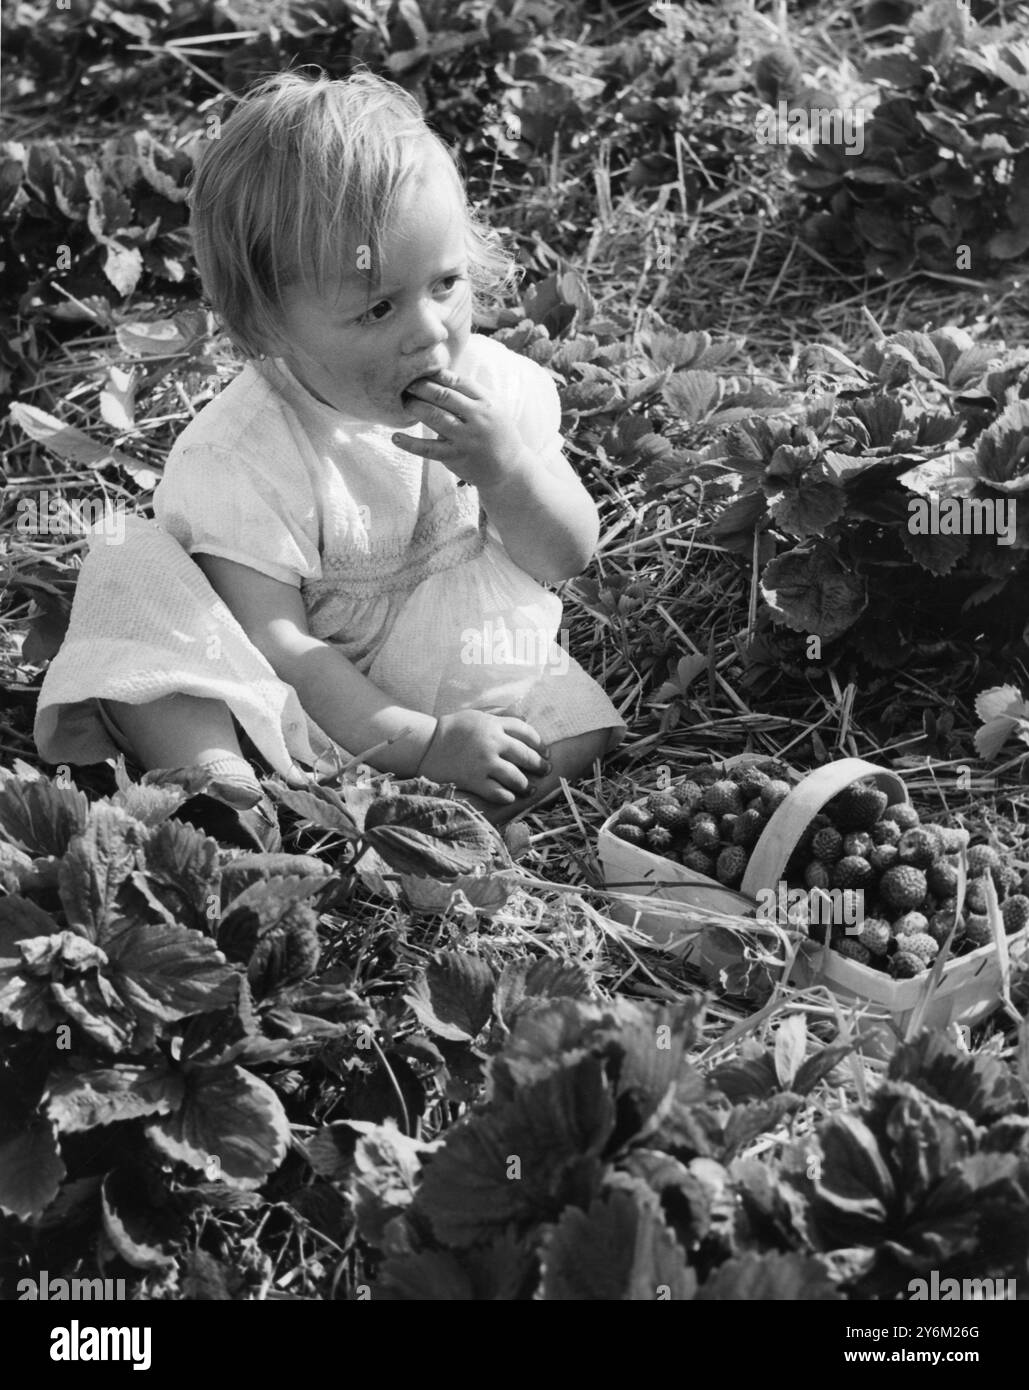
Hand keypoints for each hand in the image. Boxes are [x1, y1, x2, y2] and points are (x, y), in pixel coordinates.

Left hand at [391, 371, 530, 490]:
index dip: (436, 375)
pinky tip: (395, 437)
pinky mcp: (456, 457)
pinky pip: (429, 449)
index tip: (421, 371)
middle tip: (405, 383)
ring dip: (415, 407)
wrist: (509, 468)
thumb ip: (471, 393)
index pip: (458, 381)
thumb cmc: (496, 432)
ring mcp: (466, 438)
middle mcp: (478, 418)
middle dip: (421, 387)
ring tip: (403, 402)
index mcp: (486, 401)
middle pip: (444, 396)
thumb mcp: (493, 407)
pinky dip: (410, 444)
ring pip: (435, 417)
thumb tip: (441, 374)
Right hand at [416, 709, 550, 803]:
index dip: (539, 743)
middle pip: (525, 755)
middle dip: (539, 765)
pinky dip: (507, 796)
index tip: (545, 751)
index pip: (526, 732)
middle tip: (546, 771)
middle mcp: (492, 743)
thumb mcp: (476, 715)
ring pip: (515, 778)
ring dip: (525, 785)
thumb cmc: (451, 729)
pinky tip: (510, 796)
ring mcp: (483, 763)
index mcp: (493, 724)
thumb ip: (500, 716)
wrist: (425, 745)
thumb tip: (524, 717)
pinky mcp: (473, 780)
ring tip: (528, 788)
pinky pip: (498, 793)